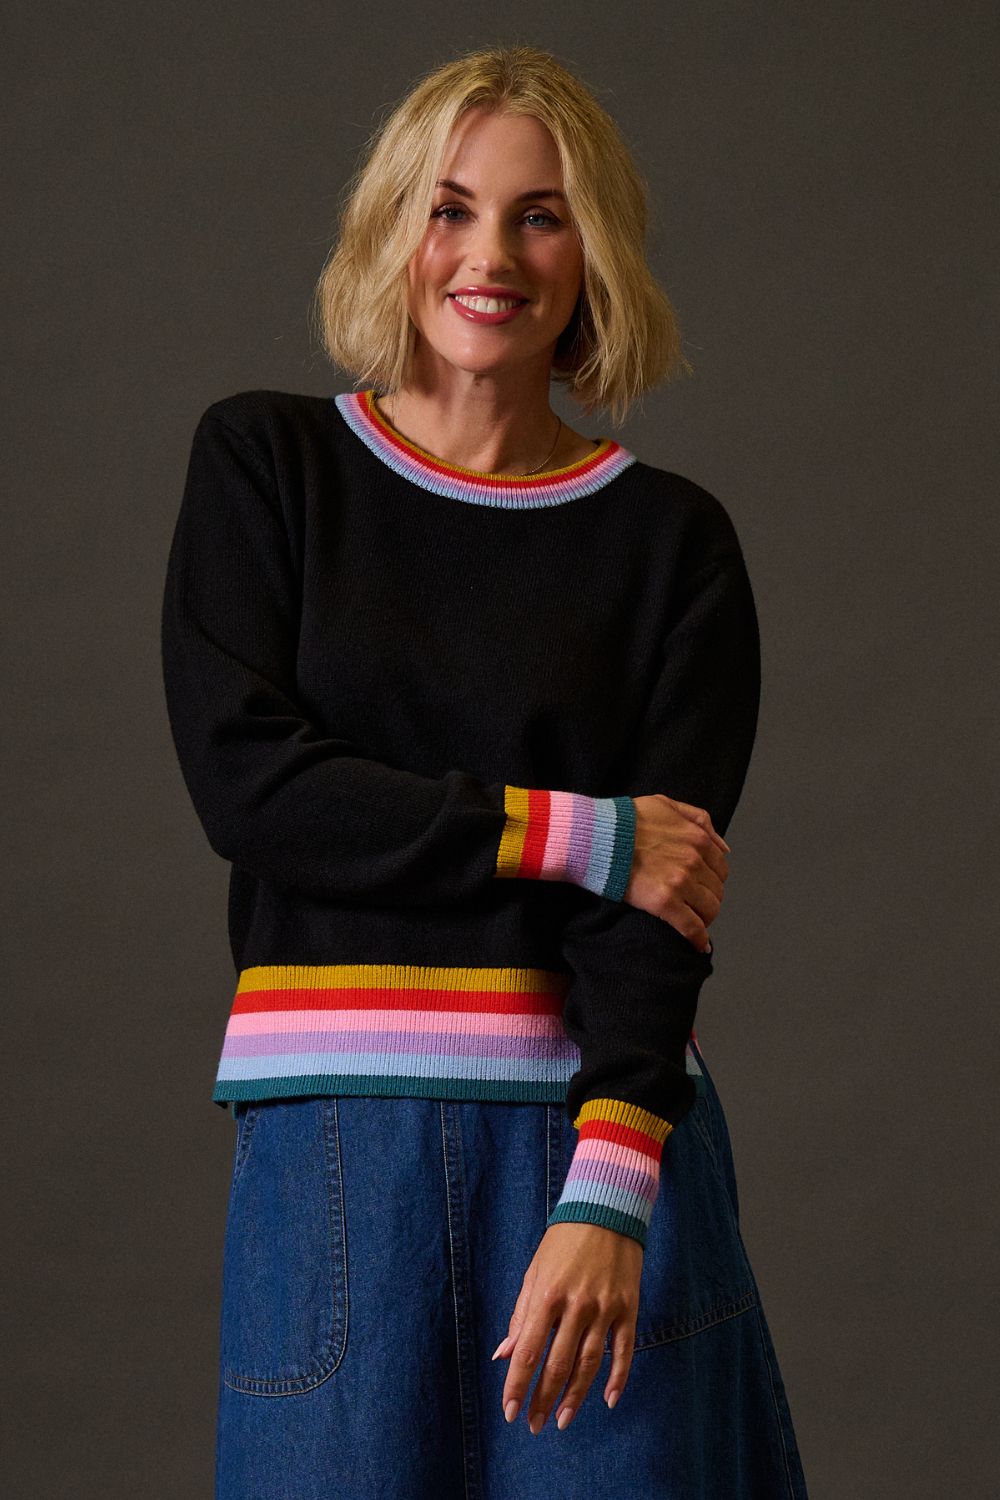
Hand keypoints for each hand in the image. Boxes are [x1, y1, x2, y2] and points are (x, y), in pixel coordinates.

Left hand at [492, 1222, 642, 1433]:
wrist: (607, 1209)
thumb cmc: (563, 1242)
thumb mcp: (535, 1272)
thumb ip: (522, 1315)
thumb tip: (504, 1355)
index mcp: (547, 1295)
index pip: (528, 1352)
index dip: (517, 1385)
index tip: (509, 1412)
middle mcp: (576, 1305)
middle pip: (558, 1365)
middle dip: (543, 1399)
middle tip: (535, 1425)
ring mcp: (605, 1308)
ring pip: (589, 1364)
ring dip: (575, 1397)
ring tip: (563, 1421)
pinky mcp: (628, 1308)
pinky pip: (624, 1351)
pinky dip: (618, 1379)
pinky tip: (608, 1401)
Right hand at [623, 794, 730, 952]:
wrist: (597, 835)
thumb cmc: (625, 819)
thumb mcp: (666, 804)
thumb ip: (699, 819)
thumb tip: (724, 847)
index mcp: (697, 838)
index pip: (720, 868)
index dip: (712, 880)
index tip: (701, 887)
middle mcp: (694, 861)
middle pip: (716, 890)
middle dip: (707, 899)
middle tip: (693, 905)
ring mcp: (680, 882)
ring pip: (709, 910)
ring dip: (704, 918)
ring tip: (692, 922)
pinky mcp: (665, 903)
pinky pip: (692, 927)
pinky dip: (698, 939)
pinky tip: (699, 946)